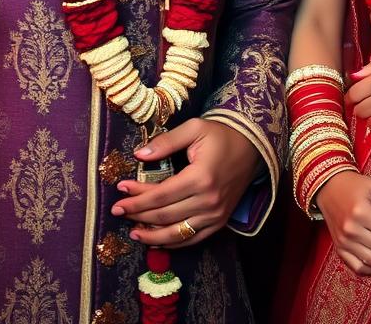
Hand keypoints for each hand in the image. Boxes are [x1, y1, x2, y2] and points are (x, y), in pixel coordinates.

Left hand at [111, 117, 260, 247]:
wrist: (252, 147)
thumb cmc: (221, 135)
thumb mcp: (194, 129)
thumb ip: (166, 142)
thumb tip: (139, 154)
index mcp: (201, 177)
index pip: (161, 194)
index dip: (138, 196)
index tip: (120, 191)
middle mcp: (208, 201)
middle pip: (164, 215)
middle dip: (138, 214)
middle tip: (118, 210)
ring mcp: (215, 215)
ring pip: (176, 233)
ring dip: (152, 235)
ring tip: (132, 232)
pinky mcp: (220, 222)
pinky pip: (192, 239)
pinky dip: (172, 243)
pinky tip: (156, 240)